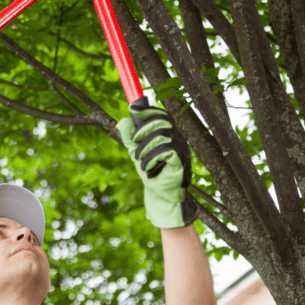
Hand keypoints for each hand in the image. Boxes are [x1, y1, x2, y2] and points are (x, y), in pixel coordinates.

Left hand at [115, 96, 198, 228]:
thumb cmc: (151, 173)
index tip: (132, 109)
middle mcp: (178, 138)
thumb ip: (130, 138)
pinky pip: (166, 150)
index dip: (148, 110)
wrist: (160, 195)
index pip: (161, 115)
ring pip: (162, 135)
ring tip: (140, 161)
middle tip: (134, 143)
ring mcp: (182, 149)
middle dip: (143, 129)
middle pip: (161, 121)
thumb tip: (122, 121)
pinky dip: (152, 158)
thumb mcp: (136, 153)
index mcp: (168, 134)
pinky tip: (148, 168)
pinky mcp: (182, 160)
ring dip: (145, 147)